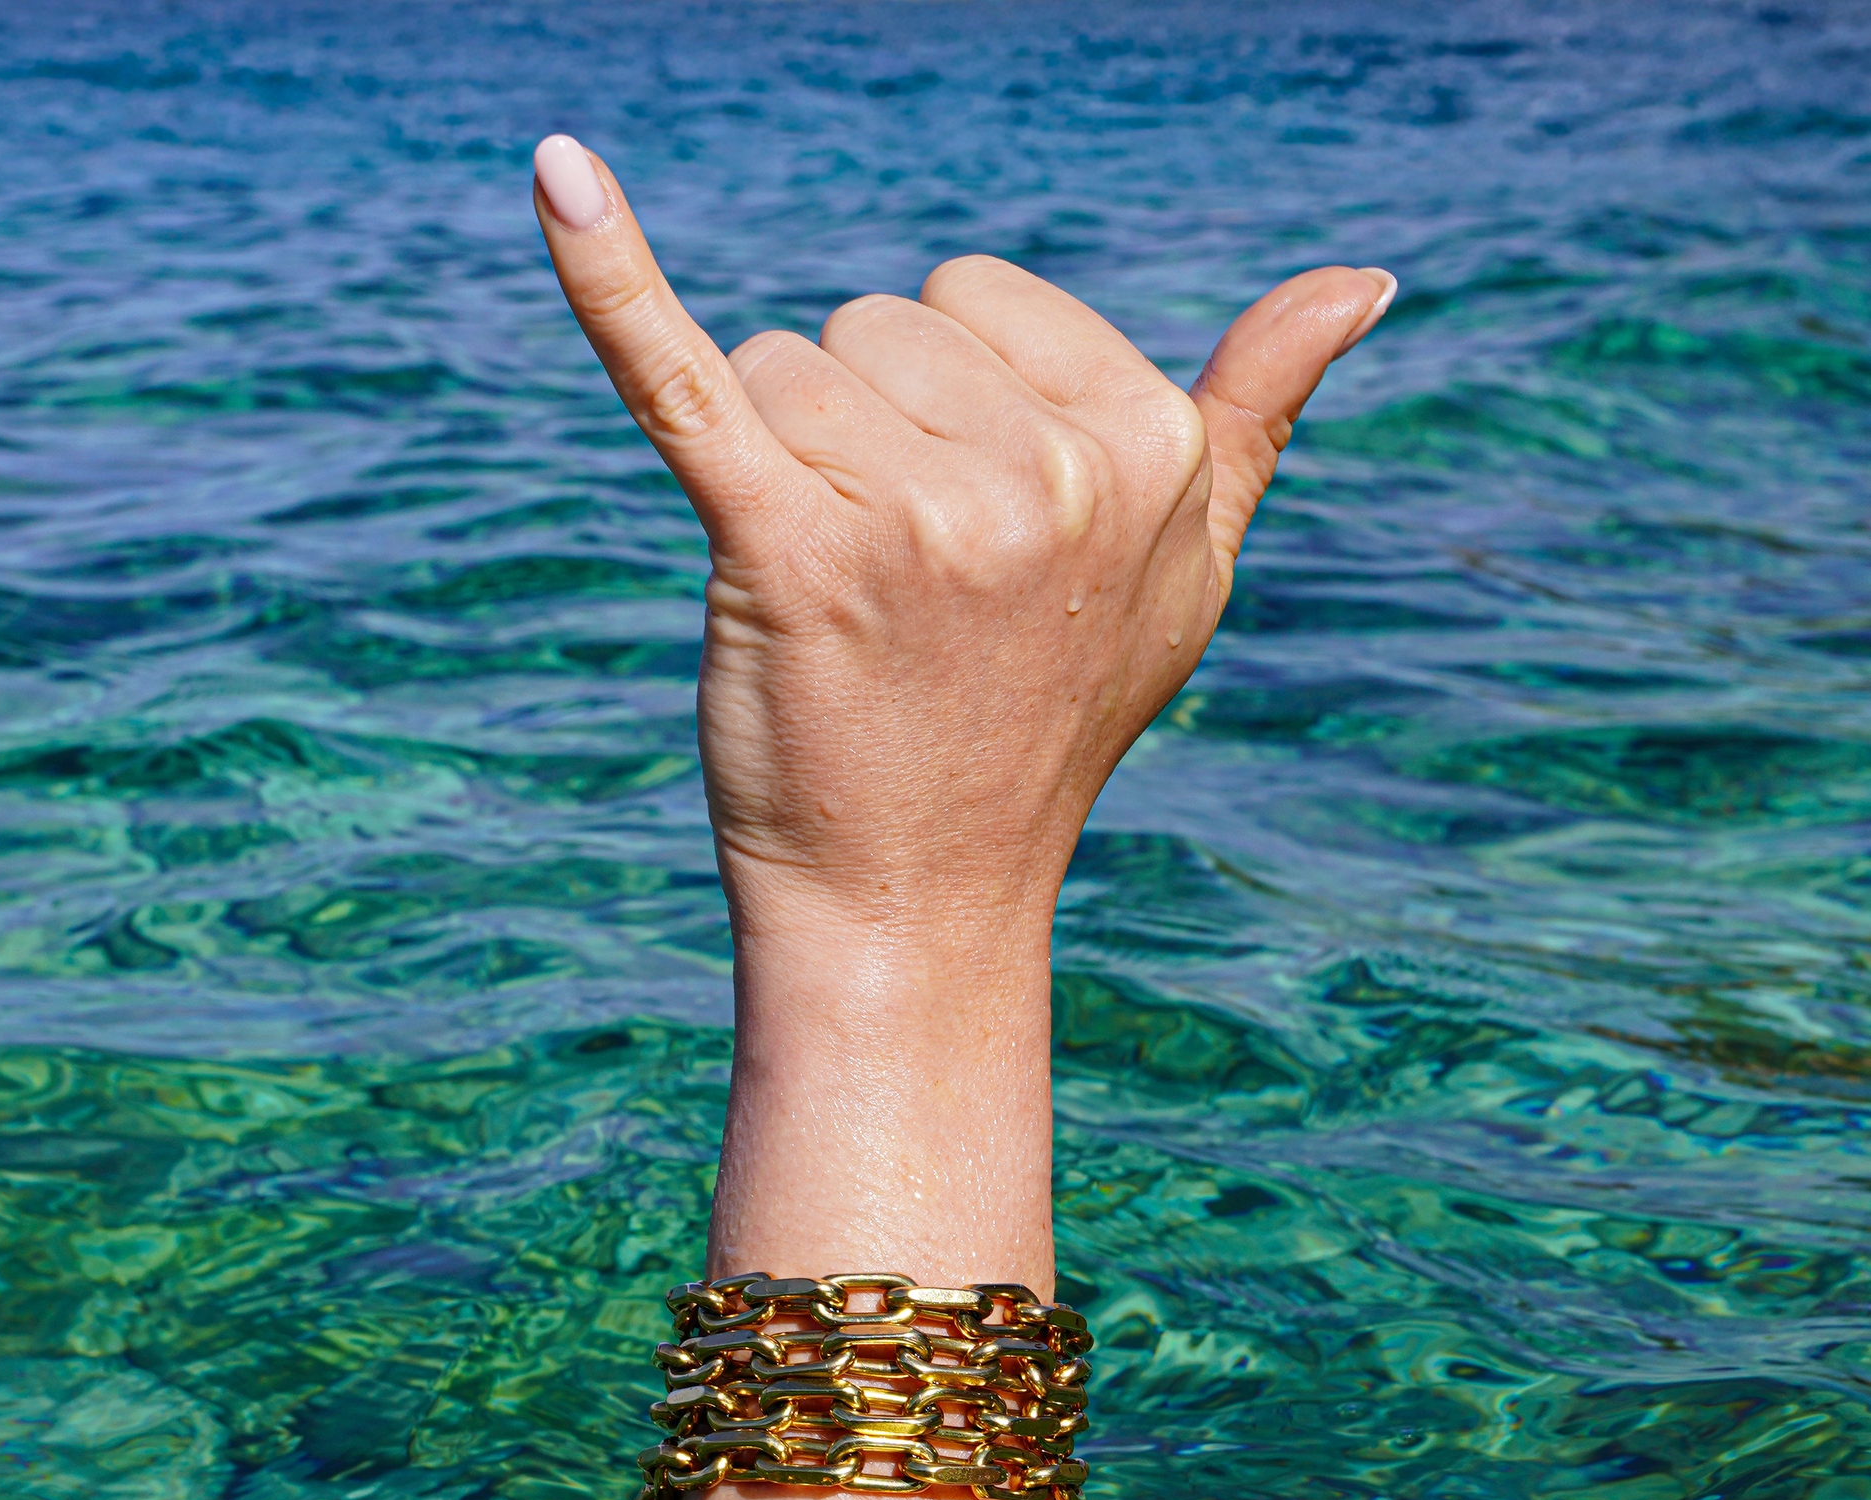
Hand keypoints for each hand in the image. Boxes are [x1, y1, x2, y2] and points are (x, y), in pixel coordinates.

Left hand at [532, 135, 1392, 960]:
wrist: (920, 902)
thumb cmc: (1040, 731)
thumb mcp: (1186, 577)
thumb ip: (1256, 421)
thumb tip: (1364, 282)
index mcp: (1148, 450)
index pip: (979, 304)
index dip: (951, 410)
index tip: (975, 547)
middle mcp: (1048, 474)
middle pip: (878, 325)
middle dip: (865, 437)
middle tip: (899, 594)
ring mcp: (918, 515)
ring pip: (787, 365)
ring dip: (787, 468)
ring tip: (841, 607)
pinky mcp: (783, 549)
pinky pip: (681, 376)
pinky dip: (607, 277)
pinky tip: (557, 176)